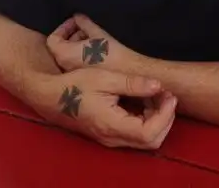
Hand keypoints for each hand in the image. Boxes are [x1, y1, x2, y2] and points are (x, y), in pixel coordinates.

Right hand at [36, 67, 176, 148]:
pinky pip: (135, 132)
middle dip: (166, 118)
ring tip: (156, 94)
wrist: (50, 95)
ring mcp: (110, 137)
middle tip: (166, 94)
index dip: (166, 116)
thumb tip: (158, 86)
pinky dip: (147, 118)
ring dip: (158, 118)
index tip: (168, 95)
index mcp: (112, 125)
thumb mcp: (105, 78)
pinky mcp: (109, 132)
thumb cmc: (75, 84)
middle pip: (151, 141)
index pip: (149, 133)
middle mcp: (112, 137)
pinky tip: (144, 98)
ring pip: (145, 139)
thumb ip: (133, 84)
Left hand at [47, 14, 136, 72]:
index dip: (63, 27)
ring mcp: (71, 73)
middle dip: (71, 35)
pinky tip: (95, 47)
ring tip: (92, 36)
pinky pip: (74, 62)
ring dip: (76, 43)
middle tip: (84, 28)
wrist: (124, 73)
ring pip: (68, 54)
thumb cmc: (109, 53)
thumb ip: (85, 23)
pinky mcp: (80, 77)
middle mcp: (64, 65)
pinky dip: (80, 52)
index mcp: (64, 54)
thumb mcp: (98, 34)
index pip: (53, 39)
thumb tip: (78, 16)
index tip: (76, 22)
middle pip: (60, 46)